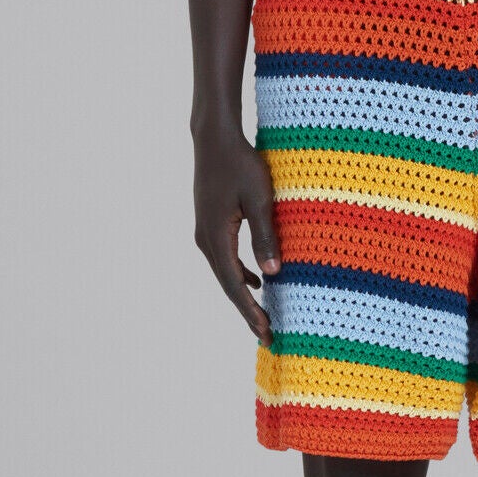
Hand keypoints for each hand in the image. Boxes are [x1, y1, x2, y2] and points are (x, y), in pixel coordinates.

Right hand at [192, 123, 280, 343]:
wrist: (214, 139)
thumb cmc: (240, 163)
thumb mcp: (259, 198)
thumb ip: (265, 236)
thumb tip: (272, 275)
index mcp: (216, 237)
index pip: (235, 285)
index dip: (251, 311)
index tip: (267, 332)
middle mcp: (205, 239)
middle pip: (228, 286)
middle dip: (248, 312)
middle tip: (268, 337)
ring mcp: (205, 232)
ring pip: (225, 274)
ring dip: (244, 296)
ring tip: (263, 316)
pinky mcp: (210, 225)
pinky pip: (225, 259)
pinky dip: (240, 275)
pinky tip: (256, 281)